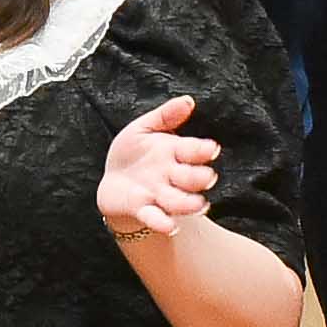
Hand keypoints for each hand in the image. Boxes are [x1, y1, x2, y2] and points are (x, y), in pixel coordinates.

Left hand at [95, 91, 220, 249]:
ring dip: (189, 203)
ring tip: (199, 205)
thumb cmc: (134, 152)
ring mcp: (158, 194)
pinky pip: (154, 217)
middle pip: (191, 178)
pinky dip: (162, 222)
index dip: (203, 150)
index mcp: (174, 153)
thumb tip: (189, 100)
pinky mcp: (142, 209)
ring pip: (178, 200)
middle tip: (207, 177)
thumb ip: (166, 116)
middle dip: (199, 178)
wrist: (114, 182)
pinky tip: (169, 226)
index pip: (193, 150)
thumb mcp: (145, 129)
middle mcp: (171, 176)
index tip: (212, 148)